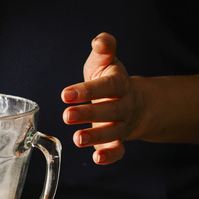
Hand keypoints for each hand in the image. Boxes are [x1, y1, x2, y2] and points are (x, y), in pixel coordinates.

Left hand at [61, 33, 141, 164]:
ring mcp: (122, 124)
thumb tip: (100, 40)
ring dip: (96, 137)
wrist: (132, 100)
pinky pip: (119, 150)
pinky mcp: (118, 140)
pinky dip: (110, 156)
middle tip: (67, 116)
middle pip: (109, 111)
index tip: (66, 94)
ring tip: (77, 139)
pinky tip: (96, 158)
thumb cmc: (110, 78)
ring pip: (113, 132)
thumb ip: (104, 49)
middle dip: (88, 114)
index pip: (106, 86)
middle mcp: (123, 105)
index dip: (87, 90)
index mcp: (119, 84)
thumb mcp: (105, 61)